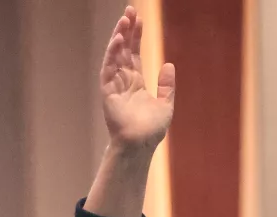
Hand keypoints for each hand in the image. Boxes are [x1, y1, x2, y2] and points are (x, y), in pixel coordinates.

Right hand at [99, 6, 175, 151]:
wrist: (140, 143)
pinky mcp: (108, 90)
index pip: (135, 53)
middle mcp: (124, 80)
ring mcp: (114, 84)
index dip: (136, 36)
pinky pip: (109, 67)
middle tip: (129, 11)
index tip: (139, 19)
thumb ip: (167, 85)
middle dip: (127, 30)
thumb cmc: (151, 129)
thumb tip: (169, 64)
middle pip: (124, 49)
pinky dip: (112, 53)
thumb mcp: (165, 104)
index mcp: (136, 81)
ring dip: (119, 37)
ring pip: (115, 55)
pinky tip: (118, 40)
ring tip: (124, 20)